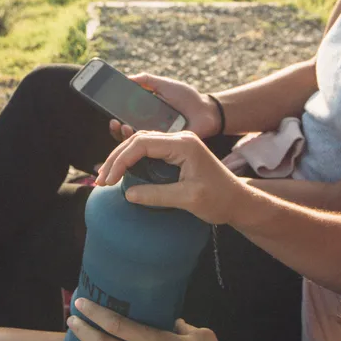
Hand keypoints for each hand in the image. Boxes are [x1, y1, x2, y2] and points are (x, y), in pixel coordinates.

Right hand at [97, 130, 249, 225]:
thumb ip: (156, 195)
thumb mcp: (187, 199)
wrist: (239, 201)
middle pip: (138, 140)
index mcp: (183, 144)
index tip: (109, 180)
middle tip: (101, 180)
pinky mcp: (178, 153)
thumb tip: (128, 193)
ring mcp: (179, 144)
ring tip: (107, 177)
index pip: (142, 144)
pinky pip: (150, 151)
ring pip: (142, 144)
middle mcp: (180, 139)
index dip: (121, 160)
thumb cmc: (219, 199)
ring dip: (123, 159)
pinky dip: (134, 161)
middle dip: (117, 158)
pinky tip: (123, 172)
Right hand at [108, 73, 220, 138]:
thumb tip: (126, 78)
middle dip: (117, 130)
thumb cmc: (188, 98)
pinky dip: (140, 146)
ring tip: (123, 126)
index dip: (116, 119)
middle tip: (115, 123)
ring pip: (135, 145)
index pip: (126, 120)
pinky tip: (136, 135)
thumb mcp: (165, 85)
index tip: (110, 114)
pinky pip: (150, 152)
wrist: (208, 111)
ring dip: (125, 137)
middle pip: (126, 135)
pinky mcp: (167, 149)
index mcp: (147, 116)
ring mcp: (158, 140)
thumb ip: (146, 80)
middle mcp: (150, 129)